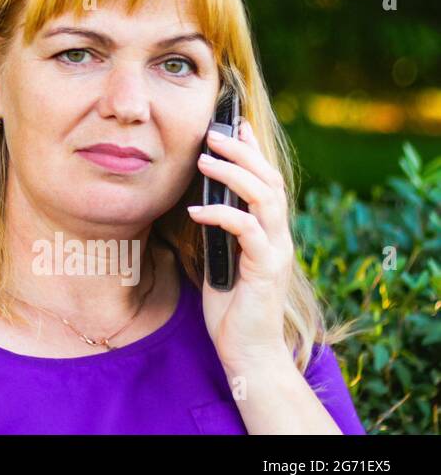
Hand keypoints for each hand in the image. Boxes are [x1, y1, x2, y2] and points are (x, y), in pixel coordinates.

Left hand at [187, 118, 293, 370]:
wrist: (248, 351)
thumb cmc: (230, 308)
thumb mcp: (219, 259)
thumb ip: (217, 232)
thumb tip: (196, 202)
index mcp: (268, 231)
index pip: (266, 180)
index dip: (253, 150)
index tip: (234, 123)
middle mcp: (278, 237)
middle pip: (269, 180)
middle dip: (242, 152)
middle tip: (213, 131)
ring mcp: (275, 252)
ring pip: (264, 198)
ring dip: (234, 174)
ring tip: (204, 157)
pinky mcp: (266, 270)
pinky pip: (248, 231)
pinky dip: (222, 214)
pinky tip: (197, 209)